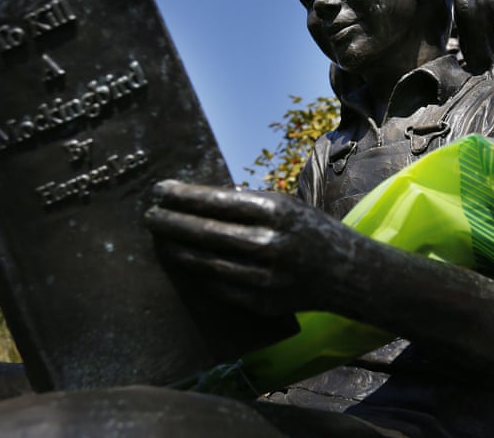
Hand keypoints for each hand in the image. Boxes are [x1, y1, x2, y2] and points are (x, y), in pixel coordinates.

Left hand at [145, 180, 353, 315]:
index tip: (159, 190)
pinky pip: (220, 286)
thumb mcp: (282, 203)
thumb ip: (243, 201)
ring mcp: (265, 277)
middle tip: (149, 215)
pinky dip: (200, 273)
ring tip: (161, 239)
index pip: (215, 201)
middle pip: (205, 232)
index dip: (182, 196)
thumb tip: (194, 198)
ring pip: (207, 262)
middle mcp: (269, 243)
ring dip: (179, 250)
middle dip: (171, 222)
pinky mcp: (262, 302)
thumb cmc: (307, 229)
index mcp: (275, 211)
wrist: (344, 272)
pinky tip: (186, 262)